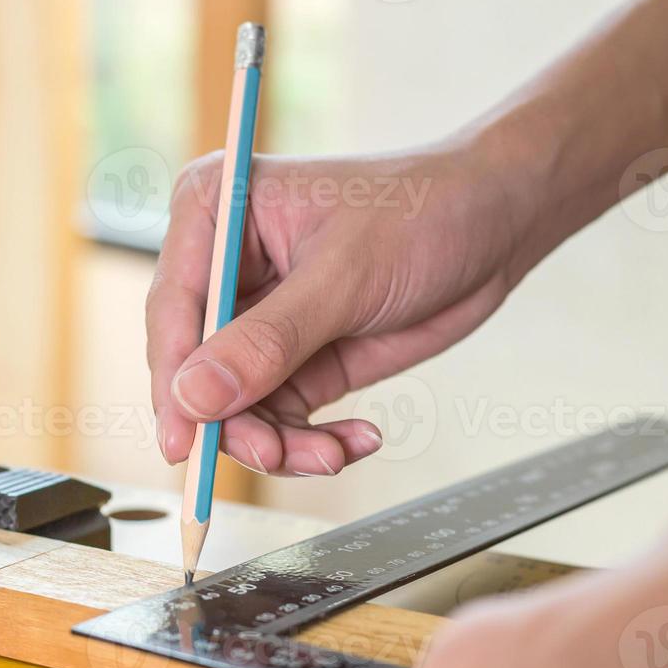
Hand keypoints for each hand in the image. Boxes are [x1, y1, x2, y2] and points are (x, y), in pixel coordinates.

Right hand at [146, 143, 530, 475]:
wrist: (495, 223)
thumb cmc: (421, 212)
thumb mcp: (342, 278)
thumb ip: (266, 342)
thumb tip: (194, 396)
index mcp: (214, 212)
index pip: (173, 310)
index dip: (173, 381)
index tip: (181, 442)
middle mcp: (225, 267)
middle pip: (195, 369)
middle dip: (234, 422)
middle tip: (274, 455)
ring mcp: (258, 319)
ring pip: (237, 407)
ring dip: (278, 443)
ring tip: (330, 454)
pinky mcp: (295, 358)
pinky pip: (280, 419)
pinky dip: (312, 443)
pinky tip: (355, 441)